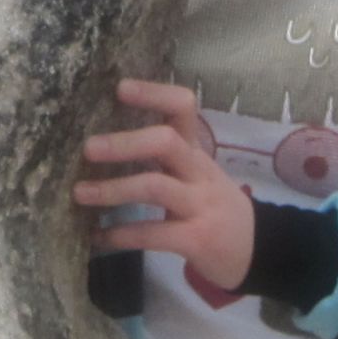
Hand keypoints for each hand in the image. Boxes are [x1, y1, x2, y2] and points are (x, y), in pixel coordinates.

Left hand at [74, 79, 256, 294]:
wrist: (257, 250)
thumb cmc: (213, 206)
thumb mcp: (196, 173)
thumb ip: (163, 156)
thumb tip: (103, 139)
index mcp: (196, 152)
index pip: (183, 108)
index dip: (154, 94)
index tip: (120, 88)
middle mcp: (199, 173)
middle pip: (166, 142)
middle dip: (124, 144)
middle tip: (88, 148)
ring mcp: (200, 206)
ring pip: (155, 186)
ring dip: (113, 189)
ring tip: (80, 193)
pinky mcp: (197, 240)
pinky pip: (154, 234)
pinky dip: (120, 235)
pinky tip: (97, 237)